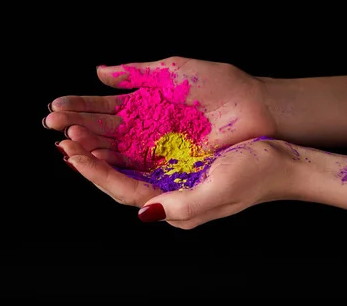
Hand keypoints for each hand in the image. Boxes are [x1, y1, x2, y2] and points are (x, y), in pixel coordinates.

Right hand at [45, 57, 274, 167]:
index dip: (80, 106)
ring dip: (89, 145)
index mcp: (145, 102)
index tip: (55, 106)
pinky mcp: (168, 163)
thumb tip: (98, 71)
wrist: (253, 105)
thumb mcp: (172, 70)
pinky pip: (135, 165)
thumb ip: (135, 72)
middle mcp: (146, 127)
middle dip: (77, 126)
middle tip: (51, 125)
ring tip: (66, 140)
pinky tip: (91, 156)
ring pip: (115, 149)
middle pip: (104, 129)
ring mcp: (156, 146)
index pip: (105, 106)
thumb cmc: (218, 83)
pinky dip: (112, 162)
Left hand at [57, 137, 297, 228]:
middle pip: (119, 181)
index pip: (124, 192)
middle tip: (64, 140)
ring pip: (128, 168)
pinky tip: (109, 136)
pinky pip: (144, 157)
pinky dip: (123, 147)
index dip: (96, 174)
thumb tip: (146, 212)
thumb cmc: (256, 175)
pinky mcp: (181, 166)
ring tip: (77, 134)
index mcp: (176, 207)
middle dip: (90, 162)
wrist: (283, 163)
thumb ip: (183, 205)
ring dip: (102, 152)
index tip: (72, 153)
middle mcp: (170, 196)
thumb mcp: (220, 190)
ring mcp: (175, 181)